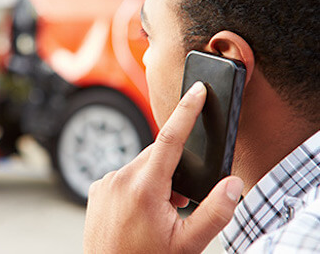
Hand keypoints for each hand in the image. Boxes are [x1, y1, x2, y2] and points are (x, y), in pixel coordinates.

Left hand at [83, 82, 243, 252]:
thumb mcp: (189, 243)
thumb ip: (215, 212)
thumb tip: (233, 184)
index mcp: (145, 188)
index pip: (170, 138)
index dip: (187, 110)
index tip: (197, 90)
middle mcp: (120, 179)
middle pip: (156, 155)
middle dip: (172, 170)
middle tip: (176, 203)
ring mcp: (105, 184)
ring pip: (140, 166)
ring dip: (153, 179)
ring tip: (155, 212)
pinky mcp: (95, 189)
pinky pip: (122, 176)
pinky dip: (135, 185)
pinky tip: (137, 210)